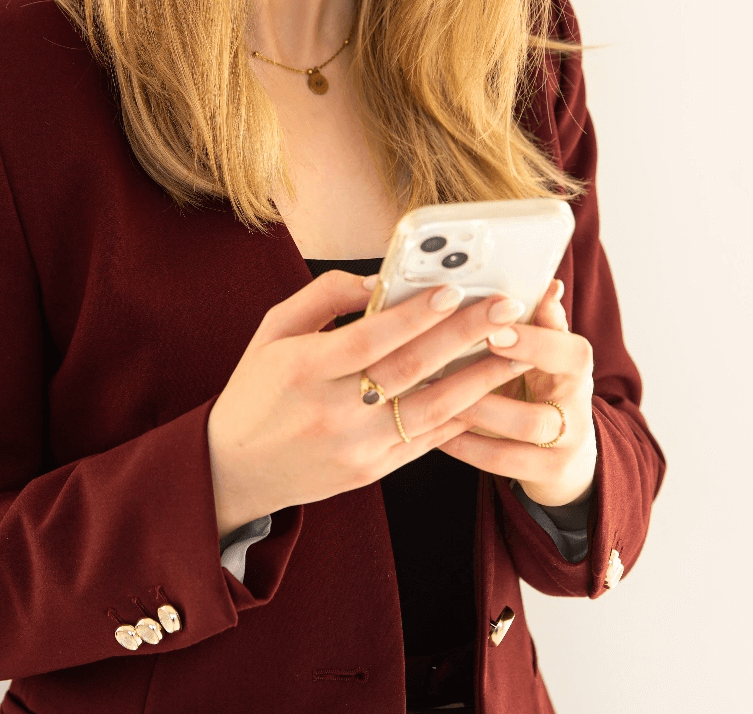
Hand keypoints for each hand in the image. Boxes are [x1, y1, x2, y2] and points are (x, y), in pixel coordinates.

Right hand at [206, 270, 538, 537]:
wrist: (234, 470)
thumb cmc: (257, 389)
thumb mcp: (272, 331)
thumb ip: (321, 298)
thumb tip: (376, 280)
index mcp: (302, 369)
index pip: (369, 337)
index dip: (413, 314)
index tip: (453, 290)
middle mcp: (331, 411)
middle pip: (409, 369)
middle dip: (463, 336)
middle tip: (506, 309)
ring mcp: (355, 446)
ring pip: (430, 410)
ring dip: (479, 379)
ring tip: (518, 351)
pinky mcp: (371, 471)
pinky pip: (425, 441)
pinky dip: (460, 415)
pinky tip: (490, 392)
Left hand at [437, 279, 597, 507]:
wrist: (566, 449)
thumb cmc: (542, 381)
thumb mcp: (544, 347)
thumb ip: (540, 318)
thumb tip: (547, 282)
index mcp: (575, 364)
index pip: (569, 350)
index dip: (533, 341)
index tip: (494, 329)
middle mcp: (579, 406)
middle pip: (548, 394)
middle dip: (496, 379)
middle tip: (450, 359)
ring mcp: (566, 444)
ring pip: (525, 428)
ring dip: (477, 409)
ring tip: (435, 389)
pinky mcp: (547, 472)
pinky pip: (503, 460)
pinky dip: (466, 443)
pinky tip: (434, 427)